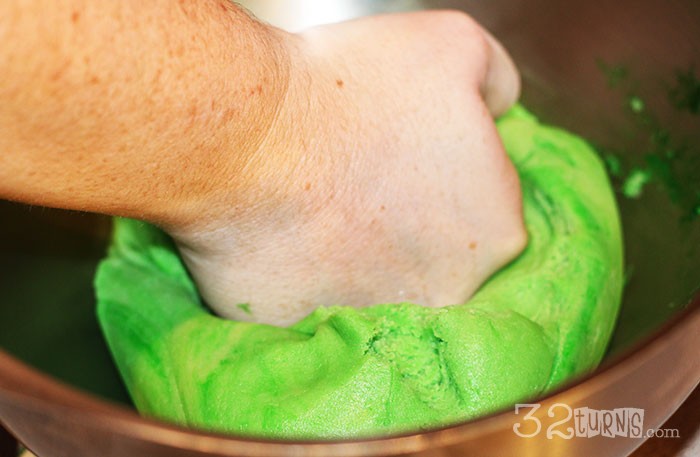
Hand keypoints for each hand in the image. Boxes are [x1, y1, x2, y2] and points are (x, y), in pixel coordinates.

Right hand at [170, 11, 526, 325]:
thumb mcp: (453, 45)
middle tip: (360, 171)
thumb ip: (496, 81)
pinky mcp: (311, 330)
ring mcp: (377, 318)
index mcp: (497, 229)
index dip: (439, 162)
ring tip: (320, 201)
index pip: (480, 197)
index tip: (400, 144)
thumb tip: (496, 110)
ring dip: (358, 246)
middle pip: (432, 244)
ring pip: (376, 277)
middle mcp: (449, 290)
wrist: (245, 141)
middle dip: (404, 212)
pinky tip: (287, 235)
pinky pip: (316, 300)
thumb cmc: (349, 92)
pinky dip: (306, 272)